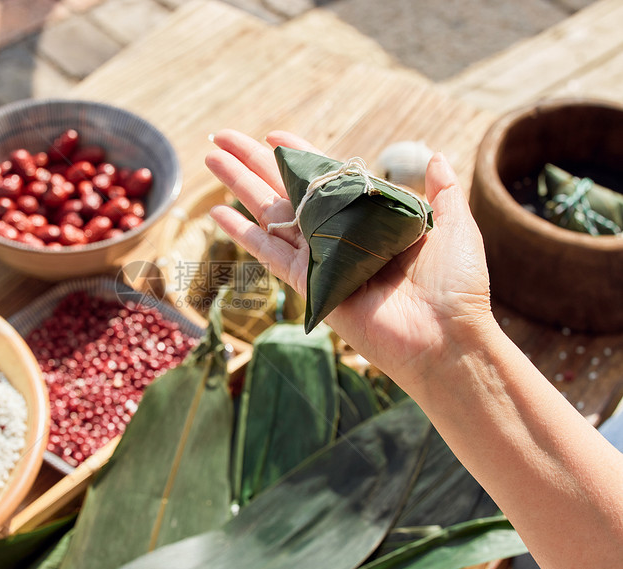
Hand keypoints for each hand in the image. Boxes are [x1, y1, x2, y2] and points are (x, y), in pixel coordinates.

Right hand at [205, 129, 496, 389]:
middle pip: (285, 189)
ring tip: (210, 158)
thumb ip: (441, 192)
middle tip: (221, 137)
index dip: (298, 154)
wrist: (445, 337)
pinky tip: (217, 212)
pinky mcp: (308, 282)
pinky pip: (268, 251)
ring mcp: (319, 257)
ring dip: (238, 184)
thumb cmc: (455, 286)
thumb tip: (436, 156)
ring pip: (269, 212)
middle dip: (252, 162)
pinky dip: (241, 232)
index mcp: (369, 217)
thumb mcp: (454, 225)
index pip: (325, 178)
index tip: (273, 133)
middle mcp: (339, 234)